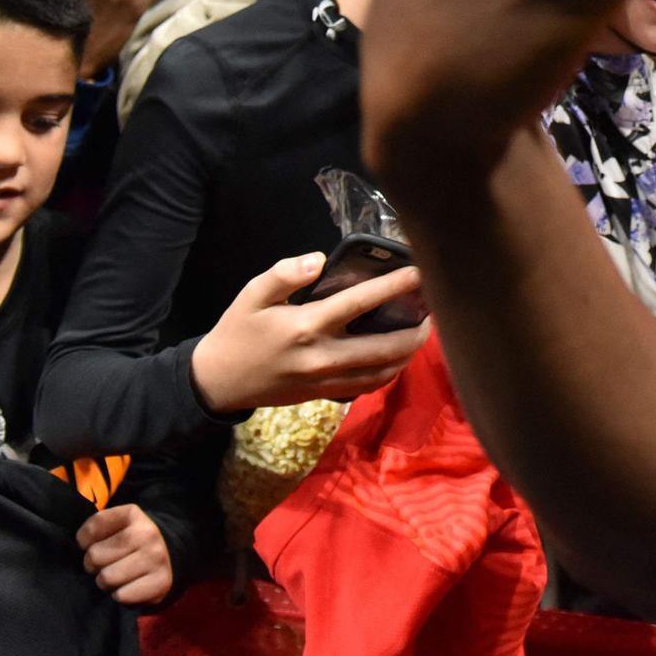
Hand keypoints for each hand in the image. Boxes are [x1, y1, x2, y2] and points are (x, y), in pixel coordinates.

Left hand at [77, 503, 172, 605]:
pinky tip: (128, 588)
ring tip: (116, 577)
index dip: (84, 541)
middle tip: (104, 565)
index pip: (92, 527)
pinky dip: (120, 595)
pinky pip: (121, 596)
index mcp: (132, 514)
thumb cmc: (131, 543)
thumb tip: (80, 546)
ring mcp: (156, 558)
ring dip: (106, 582)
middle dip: (93, 565)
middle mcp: (147, 533)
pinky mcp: (161, 582)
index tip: (90, 544)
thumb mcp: (115, 526)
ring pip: (106, 578)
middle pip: (95, 555)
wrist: (169, 557)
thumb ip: (95, 530)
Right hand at [189, 254, 429, 412]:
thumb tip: (319, 261)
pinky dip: (390, 371)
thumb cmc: (238, 332)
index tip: (419, 272)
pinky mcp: (326, 395)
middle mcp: (323, 356)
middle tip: (435, 308)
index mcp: (306, 326)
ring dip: (409, 352)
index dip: (394, 286)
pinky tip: (398, 354)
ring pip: (383, 371)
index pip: (360, 303)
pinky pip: (369, 385)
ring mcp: (327, 380)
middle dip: (416, 329)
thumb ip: (284, 274)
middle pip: (385, 346)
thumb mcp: (251, 295)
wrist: (220, 383)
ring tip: (423, 330)